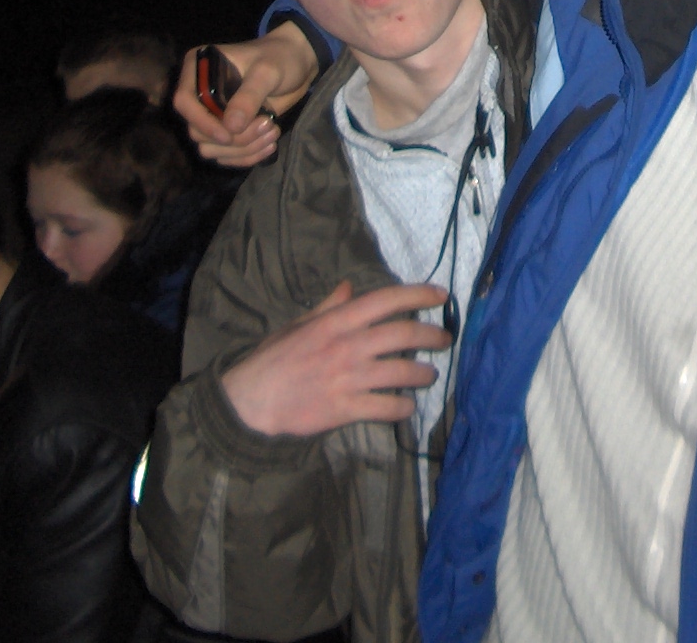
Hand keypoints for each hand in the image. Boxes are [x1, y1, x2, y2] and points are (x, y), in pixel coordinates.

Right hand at [172, 33, 318, 166]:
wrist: (297, 65)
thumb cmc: (280, 58)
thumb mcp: (267, 72)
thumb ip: (249, 96)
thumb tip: (231, 128)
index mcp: (199, 69)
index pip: (184, 102)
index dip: (202, 122)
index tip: (229, 134)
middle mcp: (199, 94)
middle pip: (198, 132)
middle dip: (234, 138)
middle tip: (268, 124)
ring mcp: (212, 115)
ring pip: (211, 148)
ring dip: (243, 149)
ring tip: (273, 131)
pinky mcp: (226, 130)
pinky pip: (226, 155)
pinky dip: (247, 155)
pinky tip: (269, 144)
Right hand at [220, 281, 452, 436]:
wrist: (251, 400)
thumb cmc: (274, 359)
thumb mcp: (299, 324)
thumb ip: (329, 306)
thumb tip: (349, 287)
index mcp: (337, 321)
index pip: (387, 300)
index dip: (419, 295)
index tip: (441, 296)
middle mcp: (349, 346)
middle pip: (404, 336)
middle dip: (433, 336)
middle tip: (445, 339)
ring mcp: (349, 378)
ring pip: (402, 373)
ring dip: (423, 374)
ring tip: (430, 375)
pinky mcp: (346, 409)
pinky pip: (386, 407)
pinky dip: (403, 407)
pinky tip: (407, 406)